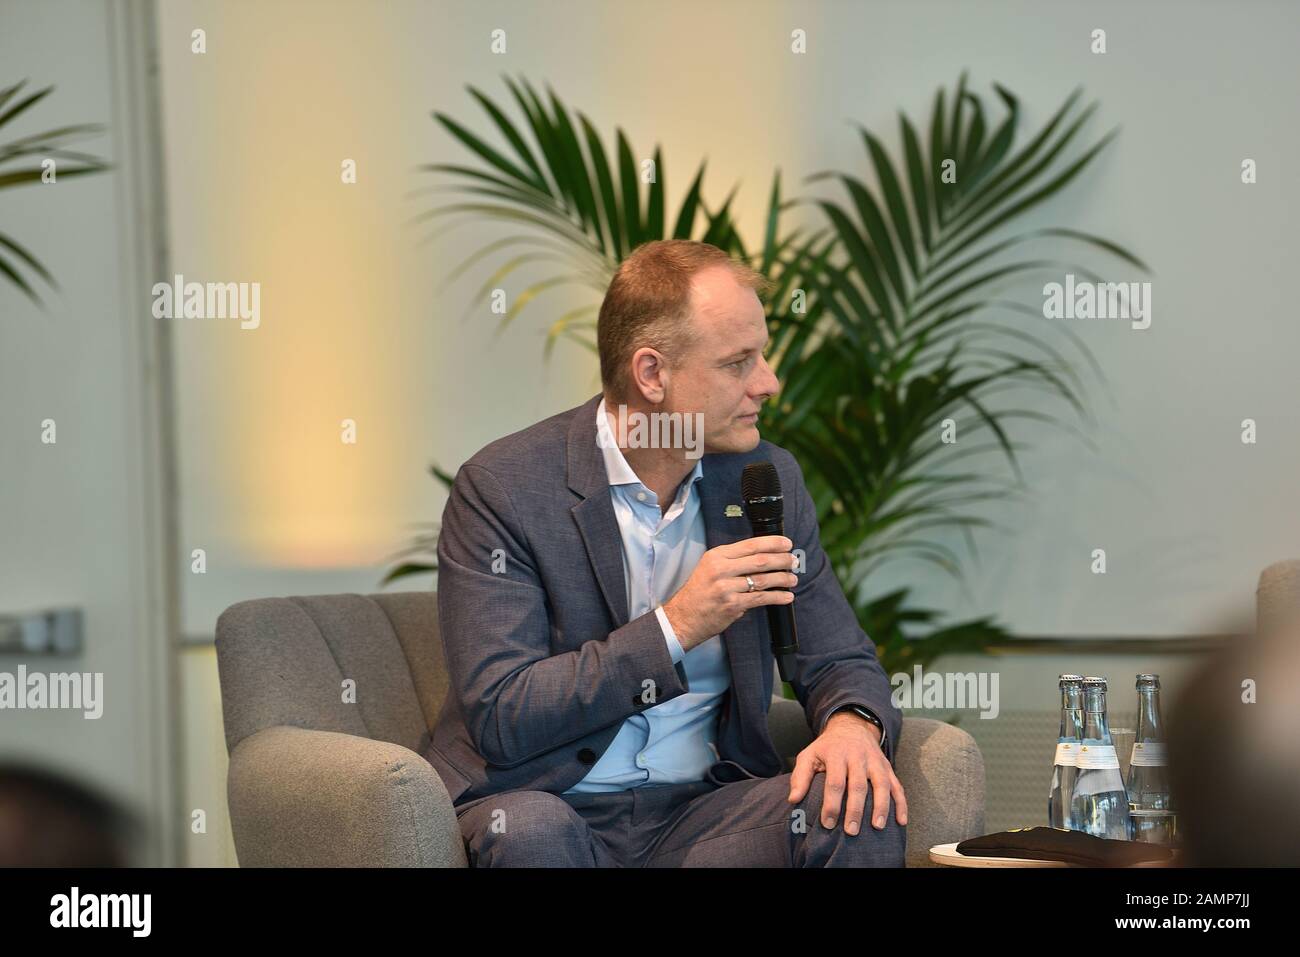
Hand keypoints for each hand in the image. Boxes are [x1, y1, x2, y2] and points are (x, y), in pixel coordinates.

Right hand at [661, 535, 798, 650]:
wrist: (683, 617)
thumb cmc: (699, 593)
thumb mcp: (710, 567)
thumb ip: (732, 561)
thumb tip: (763, 556)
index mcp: (716, 555)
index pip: (750, 545)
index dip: (772, 543)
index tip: (787, 544)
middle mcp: (721, 569)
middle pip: (760, 561)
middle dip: (782, 560)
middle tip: (794, 561)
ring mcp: (726, 587)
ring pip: (763, 580)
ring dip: (782, 579)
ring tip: (793, 579)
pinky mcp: (732, 605)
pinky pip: (761, 598)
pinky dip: (777, 597)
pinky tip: (787, 596)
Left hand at [787, 711, 907, 834]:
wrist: (851, 727)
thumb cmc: (827, 748)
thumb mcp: (809, 755)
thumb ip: (799, 776)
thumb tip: (793, 800)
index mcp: (836, 754)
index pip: (834, 782)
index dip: (831, 804)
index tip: (828, 824)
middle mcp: (857, 756)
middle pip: (858, 784)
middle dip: (855, 809)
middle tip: (851, 831)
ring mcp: (875, 761)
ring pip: (881, 784)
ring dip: (881, 806)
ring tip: (877, 826)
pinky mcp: (887, 766)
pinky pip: (897, 785)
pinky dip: (901, 803)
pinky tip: (901, 821)